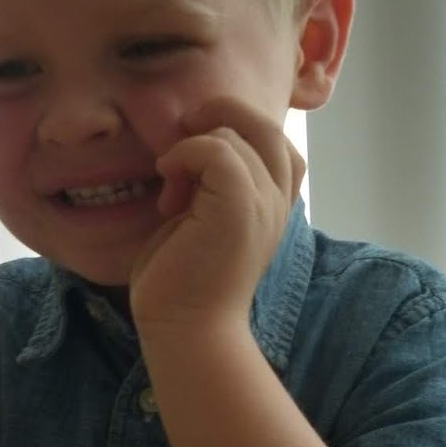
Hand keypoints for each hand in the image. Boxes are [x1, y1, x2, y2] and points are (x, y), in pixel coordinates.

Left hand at [129, 99, 304, 333]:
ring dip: (192, 148)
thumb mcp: (199, 217)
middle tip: (181, 143)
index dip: (236, 129)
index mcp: (272, 204)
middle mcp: (277, 201)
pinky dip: (184, 156)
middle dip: (219, 117)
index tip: (192, 158)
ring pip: (237, 133)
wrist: (185, 329)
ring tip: (173, 192)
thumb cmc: (182, 281)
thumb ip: (207, 180)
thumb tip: (191, 138)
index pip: (275, 140)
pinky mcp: (239, 207)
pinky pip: (217, 149)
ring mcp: (263, 203)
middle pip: (266, 124)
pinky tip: (168, 191)